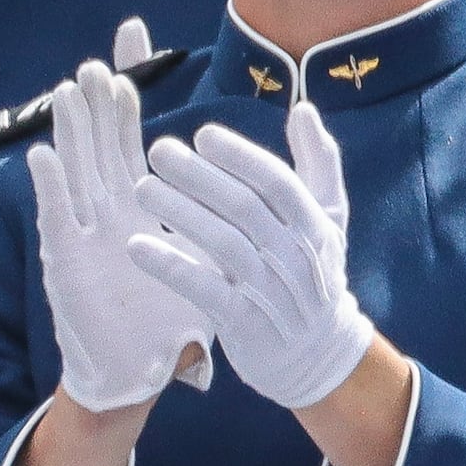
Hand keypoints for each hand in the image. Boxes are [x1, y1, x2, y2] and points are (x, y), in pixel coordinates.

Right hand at [36, 36, 203, 411]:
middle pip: (101, 140)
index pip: (134, 129)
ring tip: (71, 91)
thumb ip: (221, 219)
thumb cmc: (171, 320)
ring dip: (72, 131)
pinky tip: (43, 156)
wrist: (138, 373)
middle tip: (101, 60)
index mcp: (140, 201)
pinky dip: (49, 188)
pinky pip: (56, 218)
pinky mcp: (66, 262)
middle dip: (100, 100)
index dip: (130, 85)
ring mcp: (83, 232)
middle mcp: (107, 208)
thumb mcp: (207, 261)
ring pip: (76, 169)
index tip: (131, 35)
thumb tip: (250, 181)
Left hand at [129, 102, 375, 412]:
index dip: (241, 157)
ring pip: (223, 246)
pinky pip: (206, 291)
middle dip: (200, 177)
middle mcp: (297, 256)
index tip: (202, 135)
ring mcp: (273, 293)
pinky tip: (136, 246)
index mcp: (315, 224)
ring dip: (180, 213)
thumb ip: (319, 163)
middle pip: (245, 209)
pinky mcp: (246, 325)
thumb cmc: (314, 273)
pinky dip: (172, 267)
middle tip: (158, 150)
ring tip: (141, 187)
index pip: (278, 183)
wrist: (317, 356)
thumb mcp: (329, 219)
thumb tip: (303, 109)